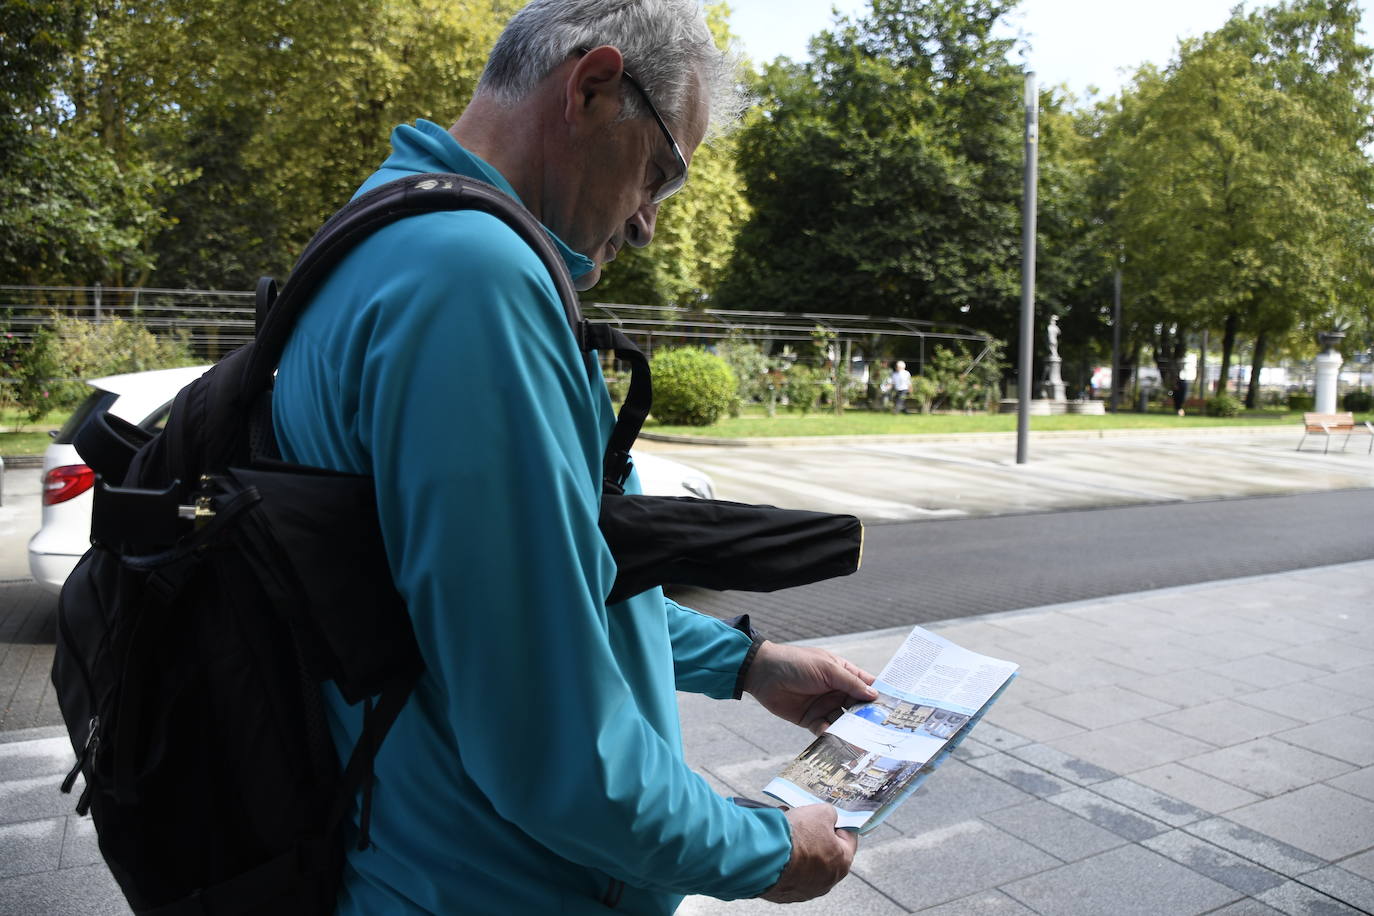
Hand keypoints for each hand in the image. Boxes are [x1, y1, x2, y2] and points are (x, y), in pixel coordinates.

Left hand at [743, 641, 876, 735]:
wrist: (762, 674)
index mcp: (843, 674)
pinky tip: (839, 743)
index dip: (881, 698)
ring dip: (852, 731)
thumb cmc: (796, 663)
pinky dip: (832, 737)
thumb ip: (851, 683)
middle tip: (883, 734)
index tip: (897, 711)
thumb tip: (875, 696)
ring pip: (844, 722)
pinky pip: (826, 731)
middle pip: (858, 709)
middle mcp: (837, 691)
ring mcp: (825, 706)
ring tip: (863, 744)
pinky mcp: (811, 720)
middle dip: (869, 720)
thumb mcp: (827, 669)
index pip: (867, 687)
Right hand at [759, 804, 857, 902]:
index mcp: (843, 861)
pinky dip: (785, 860)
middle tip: (805, 822)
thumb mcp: (822, 811)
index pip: (849, 838)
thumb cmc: (798, 835)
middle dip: (816, 835)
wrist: (766, 855)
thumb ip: (831, 814)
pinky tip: (777, 846)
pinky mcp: (787, 893)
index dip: (839, 823)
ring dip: (800, 848)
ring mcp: (807, 889)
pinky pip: (790, 872)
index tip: (829, 817)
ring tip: (786, 832)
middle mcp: (828, 880)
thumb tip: (828, 817)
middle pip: (827, 852)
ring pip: (807, 863)